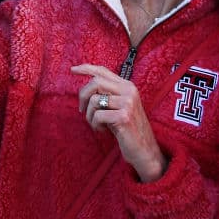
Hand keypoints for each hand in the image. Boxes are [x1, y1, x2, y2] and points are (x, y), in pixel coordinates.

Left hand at [72, 64, 167, 182]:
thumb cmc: (128, 130)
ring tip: (98, 125)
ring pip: (94, 100)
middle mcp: (129, 91)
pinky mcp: (124, 116)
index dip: (86, 68)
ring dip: (90, 115)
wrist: (145, 150)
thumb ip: (107, 95)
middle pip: (96, 82)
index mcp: (127, 86)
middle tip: (81, 110)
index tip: (73, 70)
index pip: (103, 71)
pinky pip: (97, 115)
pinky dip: (95, 125)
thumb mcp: (119, 107)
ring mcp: (127, 103)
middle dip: (83, 96)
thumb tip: (85, 89)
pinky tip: (103, 131)